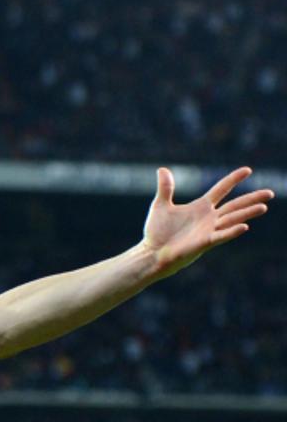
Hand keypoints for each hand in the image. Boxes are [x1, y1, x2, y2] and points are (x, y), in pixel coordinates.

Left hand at [143, 166, 272, 276]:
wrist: (152, 253)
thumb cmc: (157, 232)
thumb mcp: (161, 205)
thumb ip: (166, 188)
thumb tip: (162, 169)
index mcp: (201, 207)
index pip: (221, 189)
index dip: (233, 180)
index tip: (248, 170)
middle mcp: (209, 218)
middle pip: (235, 205)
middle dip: (252, 199)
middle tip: (270, 192)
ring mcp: (208, 230)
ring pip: (232, 219)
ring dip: (247, 213)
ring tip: (263, 207)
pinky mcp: (204, 242)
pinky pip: (221, 236)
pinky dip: (232, 231)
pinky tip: (244, 226)